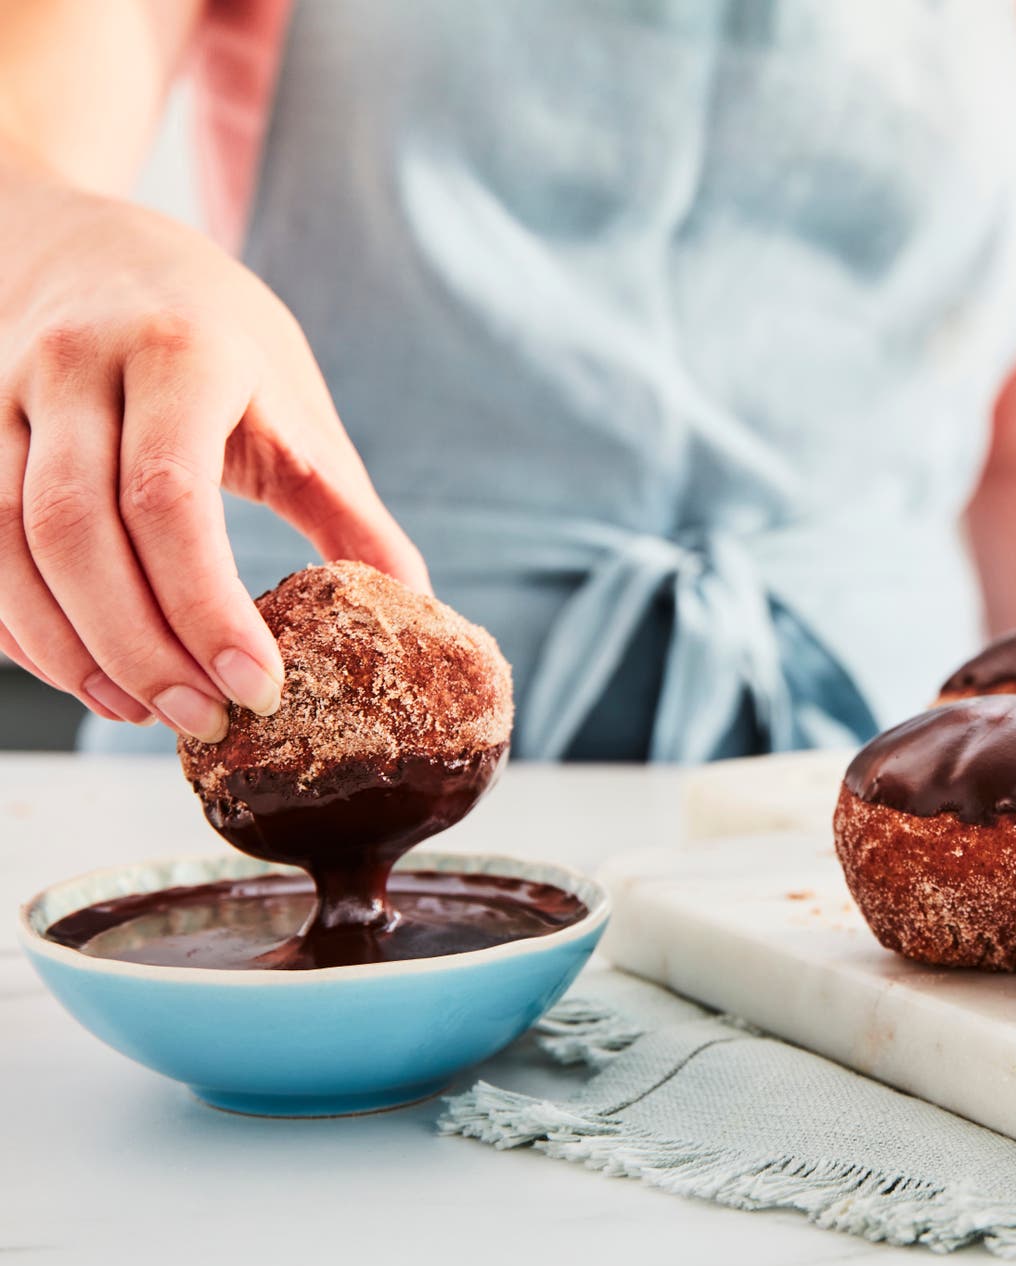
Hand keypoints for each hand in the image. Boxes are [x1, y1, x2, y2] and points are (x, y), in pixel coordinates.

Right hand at [0, 174, 426, 740]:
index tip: (256, 685)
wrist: (85, 240)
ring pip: (4, 539)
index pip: (171, 496)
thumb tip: (418, 606)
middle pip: (77, 529)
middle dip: (137, 643)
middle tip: (200, 720)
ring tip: (139, 711)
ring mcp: (2, 391)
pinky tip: (77, 669)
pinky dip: (17, 619)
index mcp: (183, 353)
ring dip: (67, 644)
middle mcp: (78, 365)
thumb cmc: (211, 334)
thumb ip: (347, 507)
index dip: (205, 603)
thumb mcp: (295, 401)